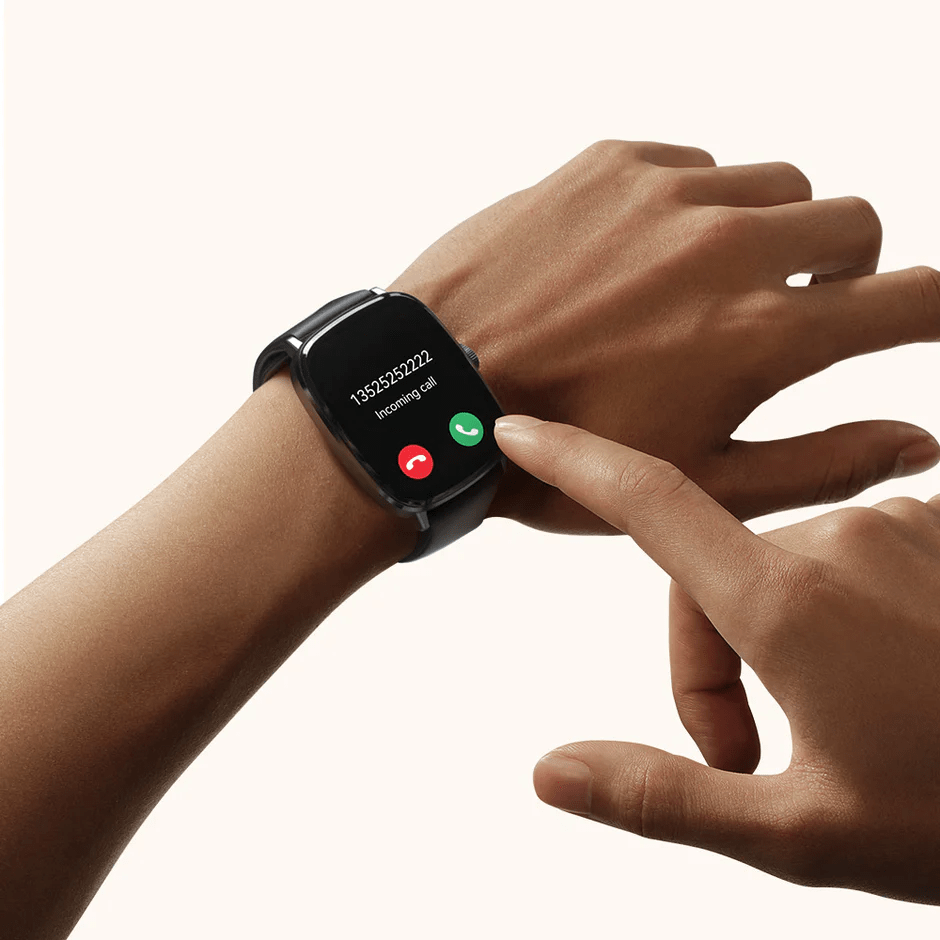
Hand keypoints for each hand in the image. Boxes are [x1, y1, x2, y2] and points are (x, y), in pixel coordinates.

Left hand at [390, 140, 939, 532]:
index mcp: (761, 336)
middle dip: (844, 269)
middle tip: (793, 308)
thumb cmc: (554, 459)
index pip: (915, 298)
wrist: (433, 395)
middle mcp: (727, 247)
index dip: (929, 313)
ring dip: (767, 232)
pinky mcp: (609, 163)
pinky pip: (694, 165)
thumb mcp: (692, 486)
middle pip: (854, 223)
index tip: (914, 321)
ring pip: (776, 185)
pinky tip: (638, 259)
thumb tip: (919, 437)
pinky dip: (691, 207)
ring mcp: (666, 193)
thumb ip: (820, 463)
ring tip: (705, 287)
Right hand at [495, 414, 939, 904]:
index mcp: (790, 603)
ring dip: (774, 640)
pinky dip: (835, 610)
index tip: (521, 428)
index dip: (576, 462)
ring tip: (829, 727)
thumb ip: (662, 795)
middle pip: (713, 576)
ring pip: (782, 568)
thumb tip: (550, 773)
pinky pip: (849, 554)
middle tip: (743, 759)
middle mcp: (843, 541)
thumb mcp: (800, 831)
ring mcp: (907, 526)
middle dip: (707, 663)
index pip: (651, 504)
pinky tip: (883, 679)